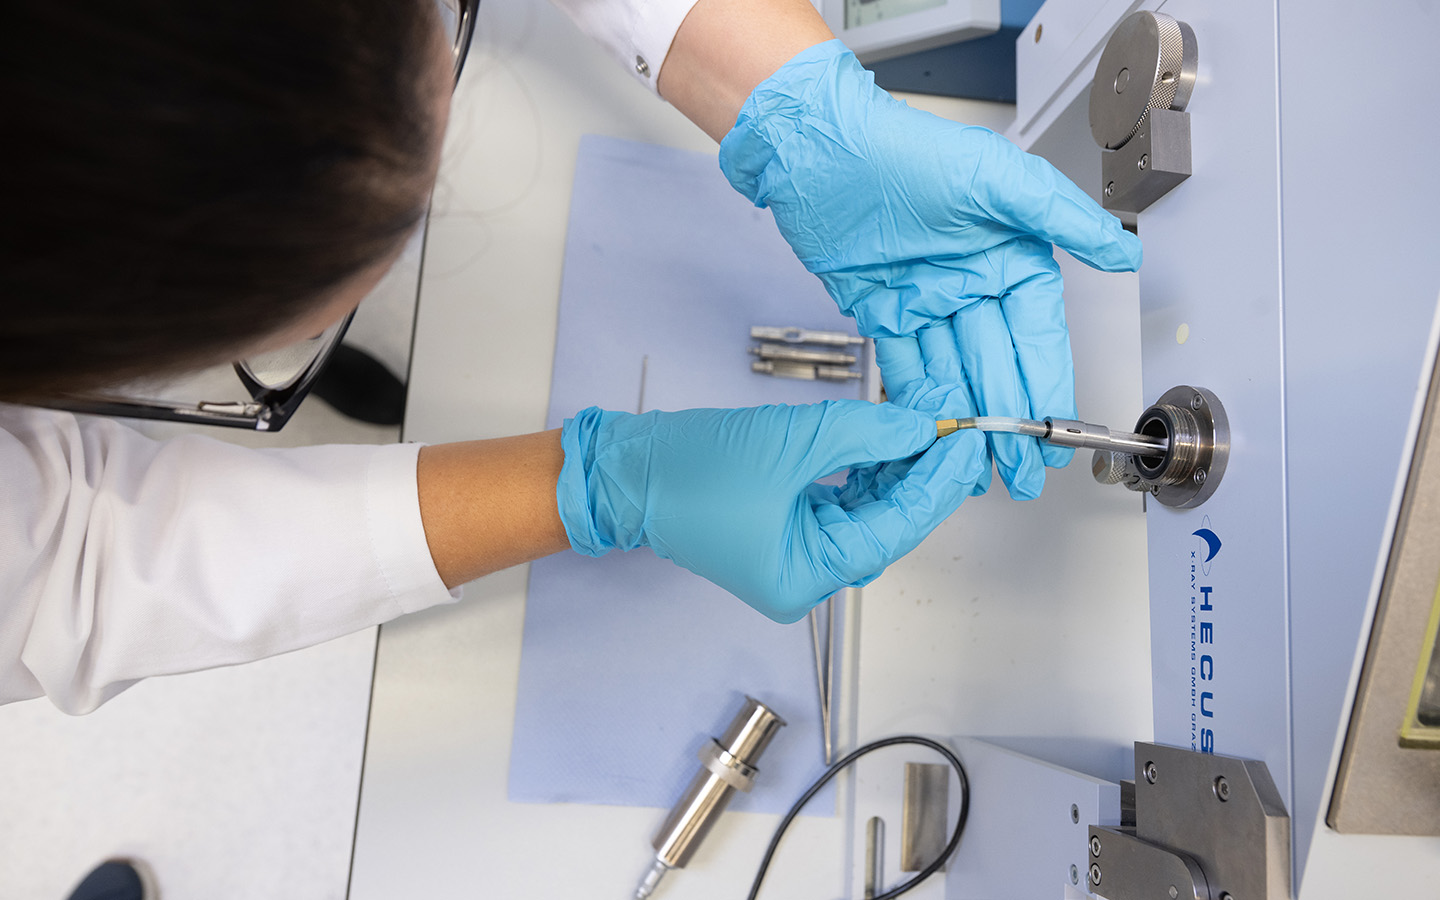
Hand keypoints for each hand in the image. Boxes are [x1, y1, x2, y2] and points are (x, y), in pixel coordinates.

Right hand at [557, 401, 987, 622]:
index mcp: (805, 575)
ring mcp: (793, 552)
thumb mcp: (788, 444)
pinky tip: (884, 437)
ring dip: (892, 466)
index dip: (935, 482)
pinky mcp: (783, 527)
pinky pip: (838, 501)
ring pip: (864, 510)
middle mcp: (804, 575)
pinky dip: (861, 469)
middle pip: (885, 523)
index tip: (965, 441)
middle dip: (919, 471)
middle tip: (950, 422)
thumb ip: (863, 435)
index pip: (893, 528)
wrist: (626, 471)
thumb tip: (920, 428)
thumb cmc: (687, 472)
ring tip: (922, 420)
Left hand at [719, 39, 1139, 496]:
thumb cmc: (908, 150)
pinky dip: (918, 399)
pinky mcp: (881, 309)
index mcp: (1009, 257)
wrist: (823, 150)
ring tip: (978, 468)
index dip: (1048, 387)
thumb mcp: (997, 178)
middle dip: (1010, 422)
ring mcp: (926, 300)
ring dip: (967, 421)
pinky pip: (905, 364)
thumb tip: (1123, 252)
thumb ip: (1060, 218)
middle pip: (997, 365)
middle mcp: (971, 283)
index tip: (1056, 434)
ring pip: (954, 372)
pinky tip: (930, 435)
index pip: (1037, 335)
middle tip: (1020, 473)